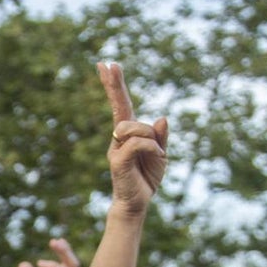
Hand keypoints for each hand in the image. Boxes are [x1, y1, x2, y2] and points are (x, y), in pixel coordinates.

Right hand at [97, 61, 167, 215]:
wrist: (137, 202)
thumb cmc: (147, 177)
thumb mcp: (160, 153)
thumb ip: (160, 136)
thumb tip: (161, 118)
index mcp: (128, 133)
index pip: (121, 104)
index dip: (115, 85)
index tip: (106, 65)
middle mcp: (118, 138)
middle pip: (119, 107)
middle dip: (113, 85)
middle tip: (105, 64)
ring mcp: (115, 149)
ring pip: (132, 126)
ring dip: (150, 137)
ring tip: (158, 153)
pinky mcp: (117, 162)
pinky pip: (138, 143)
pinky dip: (153, 148)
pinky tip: (160, 157)